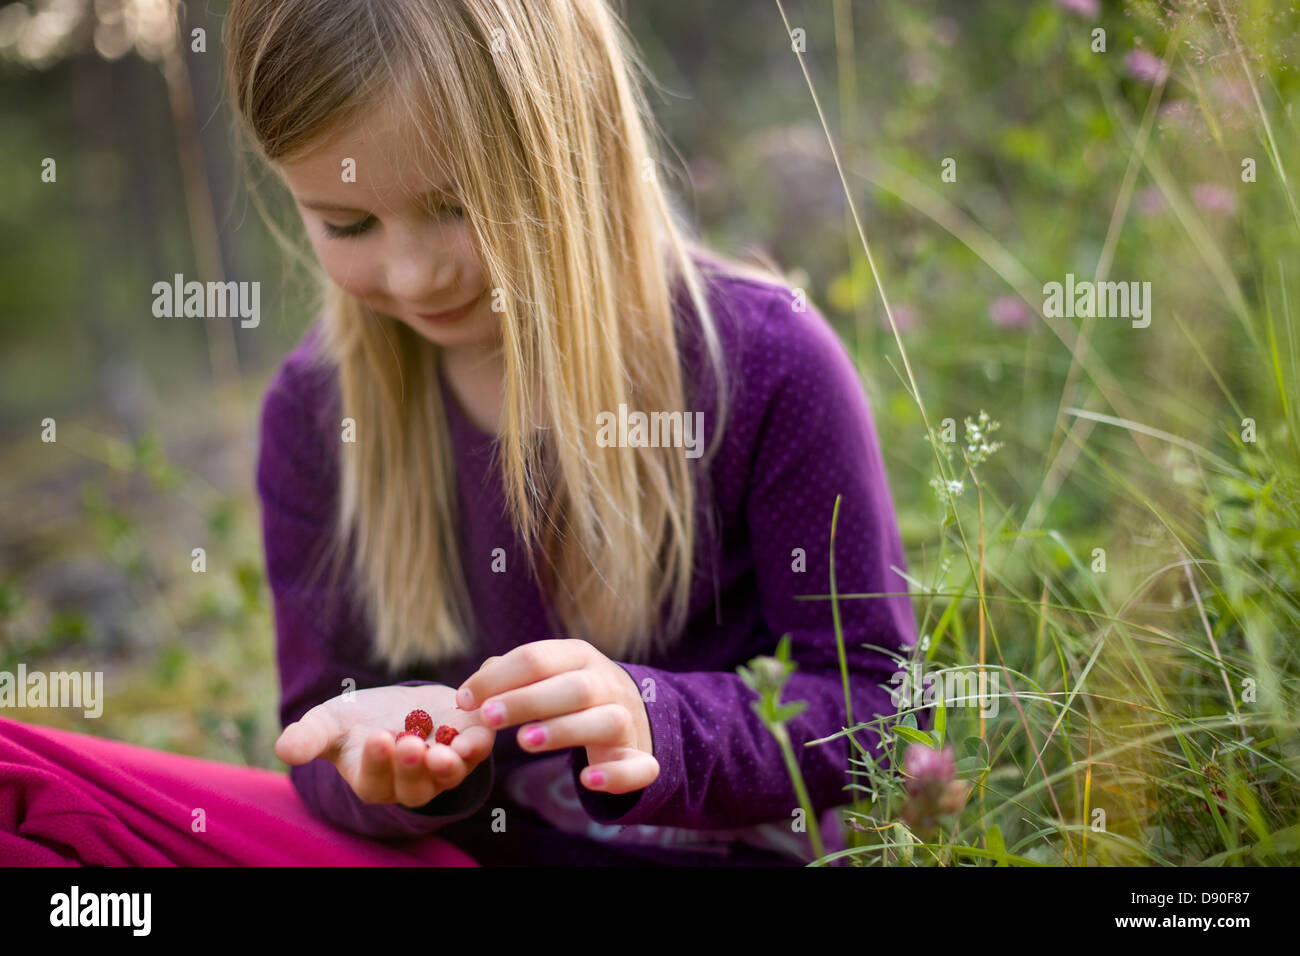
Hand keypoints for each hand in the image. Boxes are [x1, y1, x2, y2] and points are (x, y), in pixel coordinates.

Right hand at [274, 684, 494, 808]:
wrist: (397, 707)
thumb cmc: (357, 721)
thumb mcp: (329, 724)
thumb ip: (309, 737)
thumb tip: (284, 749)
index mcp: (374, 781)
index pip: (376, 781)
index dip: (377, 762)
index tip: (377, 738)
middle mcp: (412, 783)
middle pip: (415, 786)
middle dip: (412, 767)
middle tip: (410, 743)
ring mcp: (444, 767)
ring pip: (450, 775)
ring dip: (451, 764)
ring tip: (449, 748)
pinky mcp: (471, 745)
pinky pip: (480, 746)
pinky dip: (483, 733)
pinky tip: (484, 709)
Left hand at [455, 638, 656, 793]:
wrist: (632, 714)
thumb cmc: (570, 694)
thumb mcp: (546, 675)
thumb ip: (508, 678)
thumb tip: (471, 693)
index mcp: (579, 657)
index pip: (538, 657)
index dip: (498, 678)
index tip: (464, 700)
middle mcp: (607, 684)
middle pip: (574, 687)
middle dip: (527, 700)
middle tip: (487, 717)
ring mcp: (628, 720)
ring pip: (607, 721)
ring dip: (565, 730)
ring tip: (524, 742)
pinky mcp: (639, 758)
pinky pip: (638, 767)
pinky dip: (615, 775)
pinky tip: (586, 780)